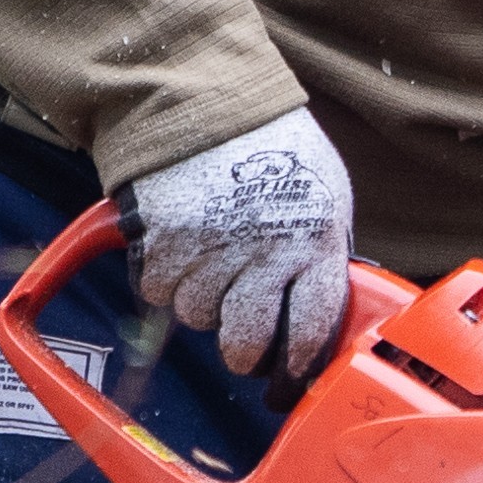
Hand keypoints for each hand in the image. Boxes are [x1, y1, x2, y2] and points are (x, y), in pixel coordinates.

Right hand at [125, 108, 355, 375]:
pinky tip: (181, 246)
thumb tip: (321, 310)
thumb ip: (323, 250)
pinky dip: (164, 278)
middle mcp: (264, 251)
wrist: (207, 99)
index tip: (286, 383)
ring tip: (212, 261)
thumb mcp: (325, 194)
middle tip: (240, 345)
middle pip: (246, 344)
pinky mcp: (163, 238)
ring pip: (197, 318)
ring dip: (201, 302)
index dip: (296, 368)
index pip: (311, 331)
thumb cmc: (276, 148)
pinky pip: (156, 290)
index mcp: (314, 241)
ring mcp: (212, 247)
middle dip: (242, 354)